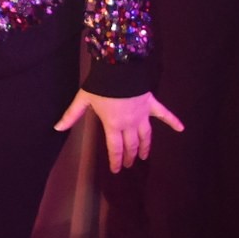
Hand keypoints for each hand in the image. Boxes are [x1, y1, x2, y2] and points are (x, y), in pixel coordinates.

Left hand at [56, 89, 184, 171]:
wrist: (120, 68)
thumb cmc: (101, 85)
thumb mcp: (83, 100)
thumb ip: (71, 115)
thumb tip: (57, 128)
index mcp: (113, 125)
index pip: (115, 148)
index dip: (115, 161)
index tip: (116, 170)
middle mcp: (130, 124)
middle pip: (131, 145)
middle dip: (129, 156)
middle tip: (128, 164)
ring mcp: (142, 115)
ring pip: (146, 136)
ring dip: (145, 147)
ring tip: (144, 157)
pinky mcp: (151, 104)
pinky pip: (164, 114)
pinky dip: (173, 121)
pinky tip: (181, 129)